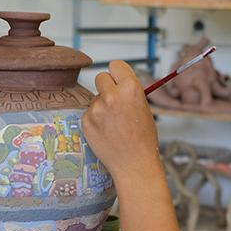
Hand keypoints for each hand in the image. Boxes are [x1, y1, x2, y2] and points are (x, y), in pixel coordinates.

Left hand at [82, 60, 161, 183]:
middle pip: (100, 77)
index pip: (115, 65)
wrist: (134, 164)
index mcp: (131, 88)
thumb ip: (129, 94)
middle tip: (113, 102)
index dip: (117, 74)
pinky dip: (94, 121)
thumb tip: (117, 85)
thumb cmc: (143, 139)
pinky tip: (106, 133)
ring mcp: (97, 108)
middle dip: (106, 87)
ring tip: (113, 125)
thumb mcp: (144, 109)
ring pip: (94, 98)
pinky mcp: (86, 121)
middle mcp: (112, 95)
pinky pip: (88, 113)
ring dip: (100, 107)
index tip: (117, 81)